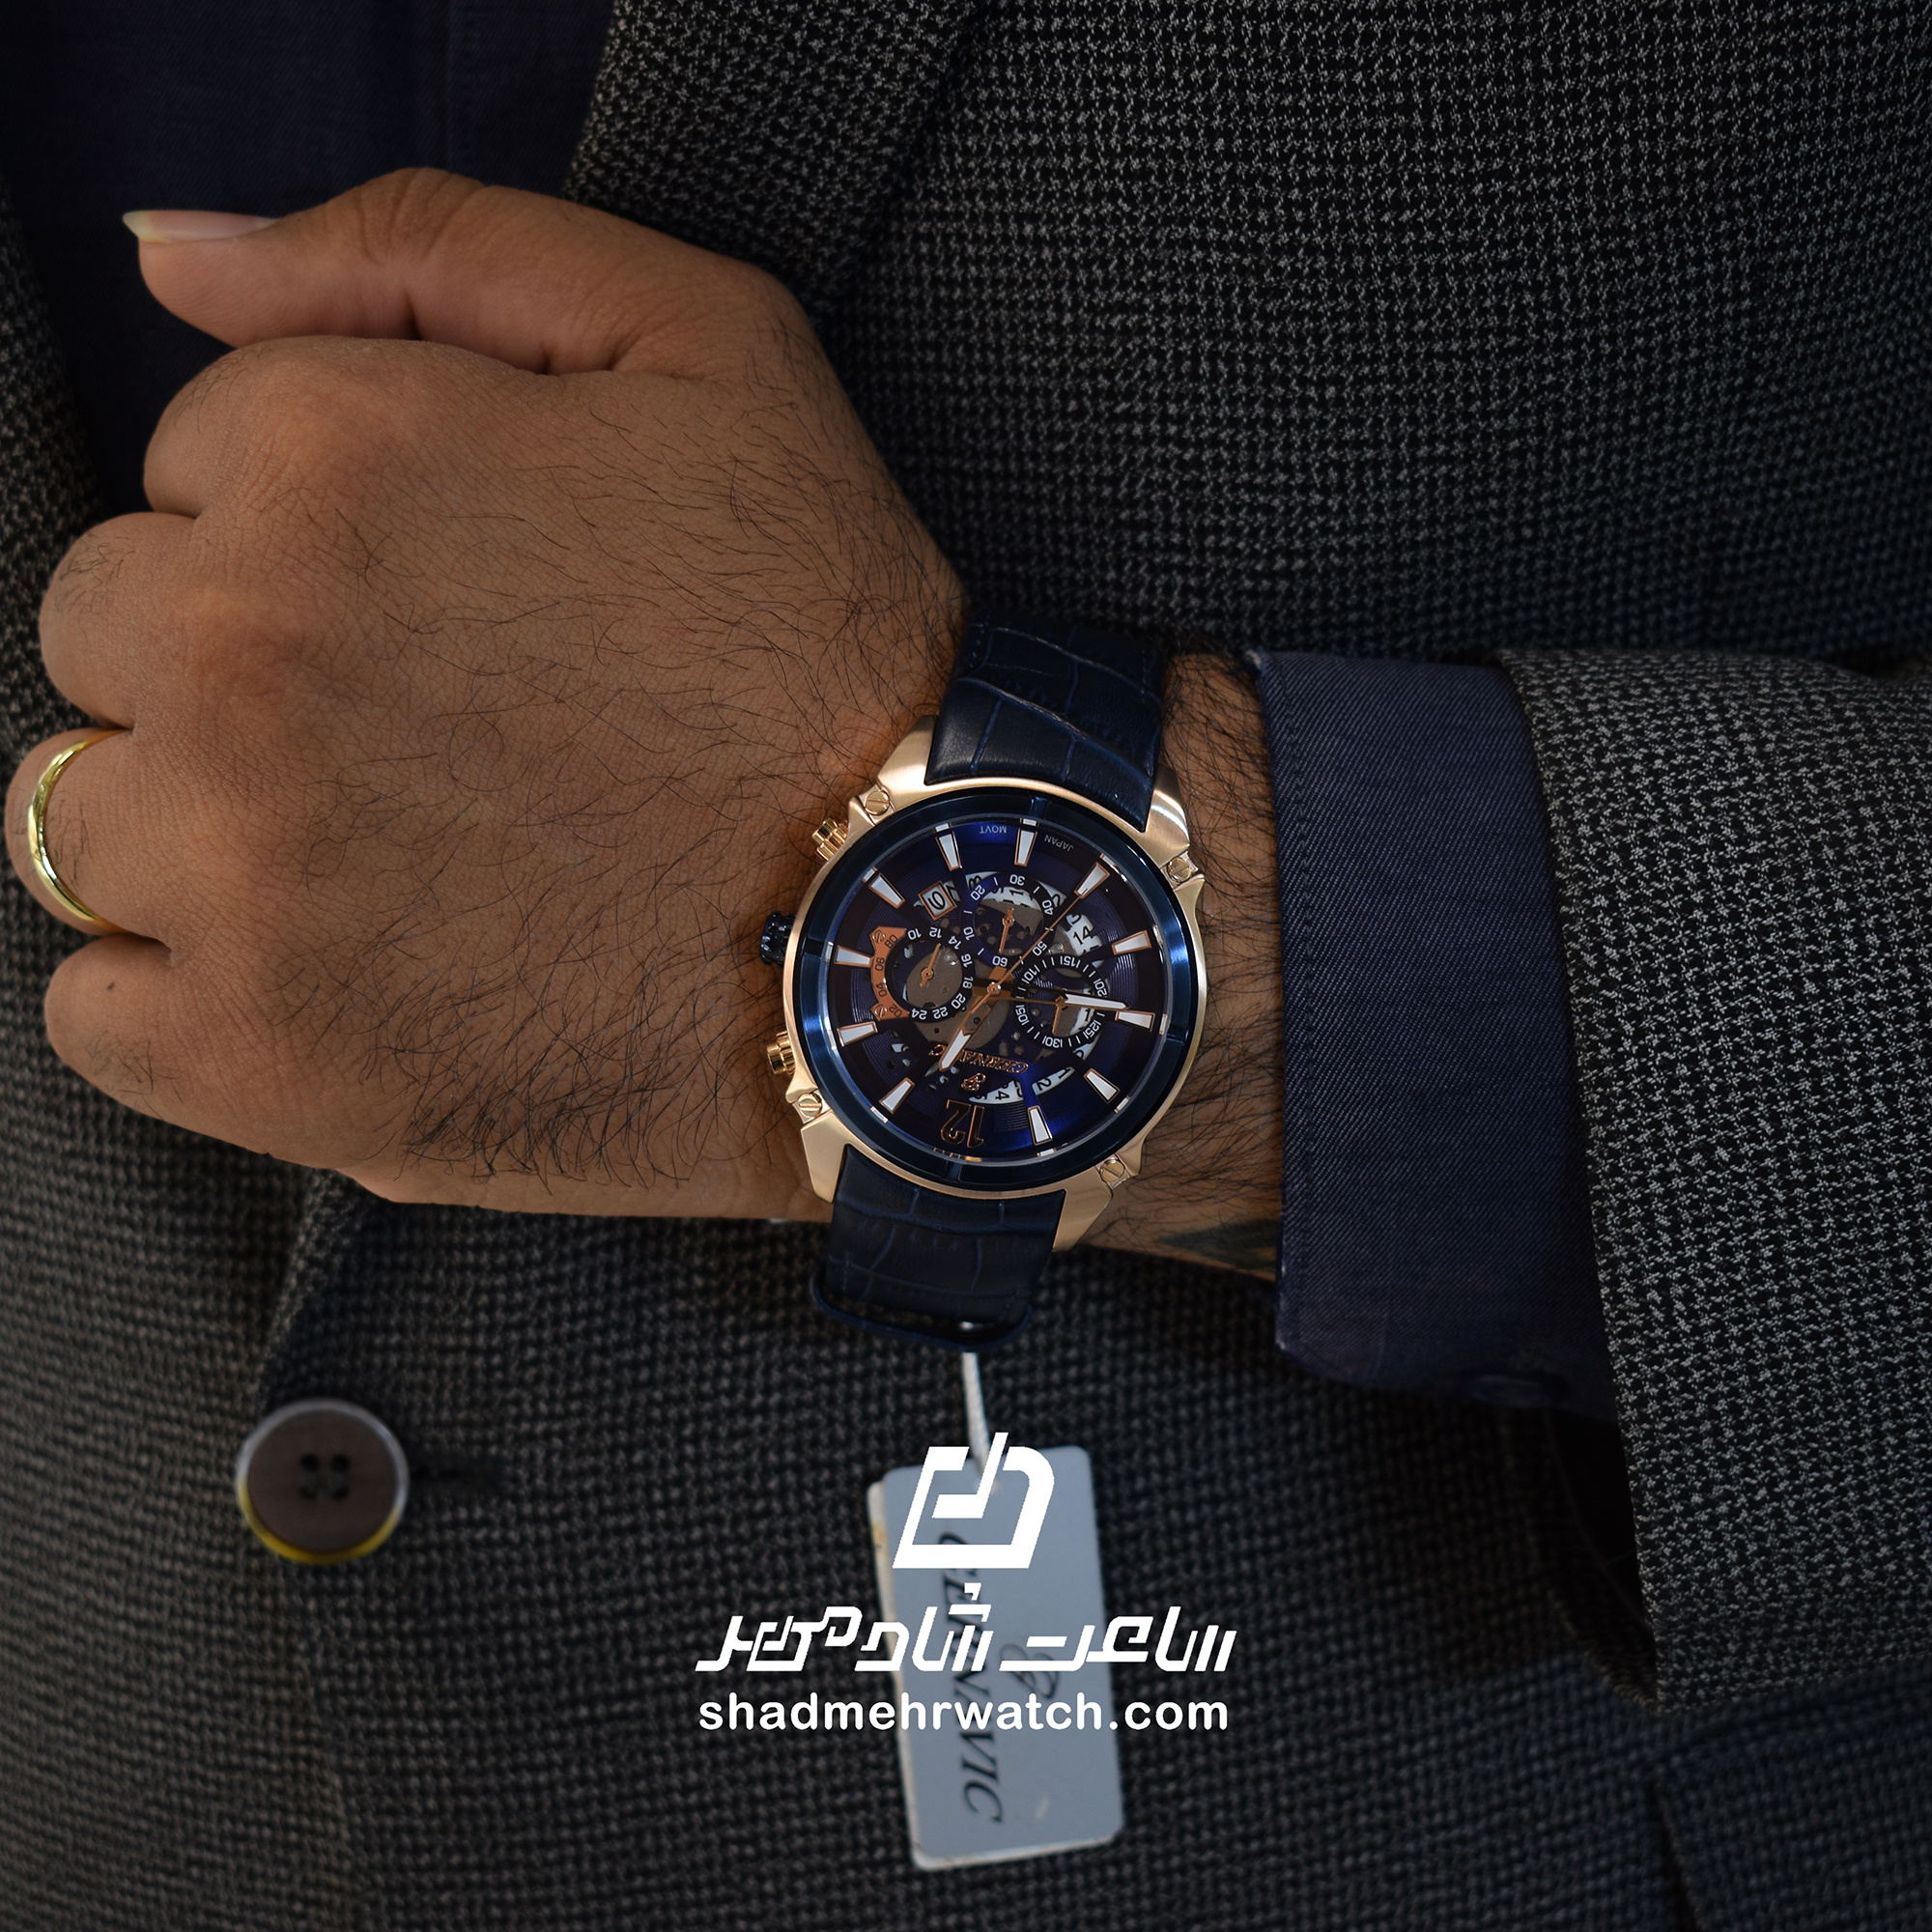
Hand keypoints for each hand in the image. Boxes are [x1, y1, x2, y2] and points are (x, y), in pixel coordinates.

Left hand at [5, 170, 960, 1217]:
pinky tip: (336, 972)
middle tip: (428, 737)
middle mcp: (242, 651)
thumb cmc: (824, 646)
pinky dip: (186, 997)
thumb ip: (422, 244)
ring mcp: (233, 870)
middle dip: (245, 667)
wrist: (911, 927)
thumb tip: (176, 253)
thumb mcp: (704, 346)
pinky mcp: (257, 1059)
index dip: (327, 532)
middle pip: (107, 634)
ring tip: (394, 859)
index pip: (188, 465)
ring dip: (204, 828)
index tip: (453, 610)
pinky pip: (94, 1013)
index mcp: (327, 457)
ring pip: (79, 816)